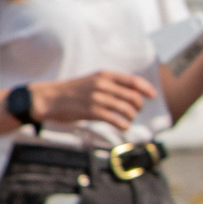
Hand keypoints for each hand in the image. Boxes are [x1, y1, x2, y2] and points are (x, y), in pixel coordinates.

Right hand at [32, 69, 159, 131]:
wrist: (50, 98)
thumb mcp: (91, 80)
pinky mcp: (92, 112)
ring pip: (126, 109)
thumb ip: (109, 84)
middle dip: (138, 106)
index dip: (146, 88)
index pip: (132, 80)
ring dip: (131, 117)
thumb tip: (130, 93)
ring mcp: (98, 98)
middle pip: (133, 97)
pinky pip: (116, 120)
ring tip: (128, 120)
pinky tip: (123, 127)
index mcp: (104, 75)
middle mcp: (103, 85)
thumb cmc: (71, 91)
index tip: (152, 95)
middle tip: (135, 111)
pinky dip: (124, 125)